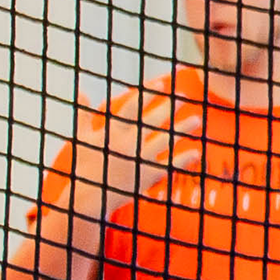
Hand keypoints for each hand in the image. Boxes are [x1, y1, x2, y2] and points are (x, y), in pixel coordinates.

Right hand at [64, 93, 202, 220]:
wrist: (89, 196)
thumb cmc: (85, 166)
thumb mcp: (82, 138)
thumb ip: (85, 114)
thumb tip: (82, 92)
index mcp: (112, 131)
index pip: (132, 108)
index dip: (147, 94)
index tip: (161, 83)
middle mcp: (127, 143)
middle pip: (152, 120)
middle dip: (168, 107)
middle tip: (184, 96)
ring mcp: (138, 159)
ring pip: (164, 140)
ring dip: (182, 129)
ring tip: (197, 119)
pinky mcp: (146, 175)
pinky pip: (169, 165)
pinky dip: (183, 159)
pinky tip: (196, 152)